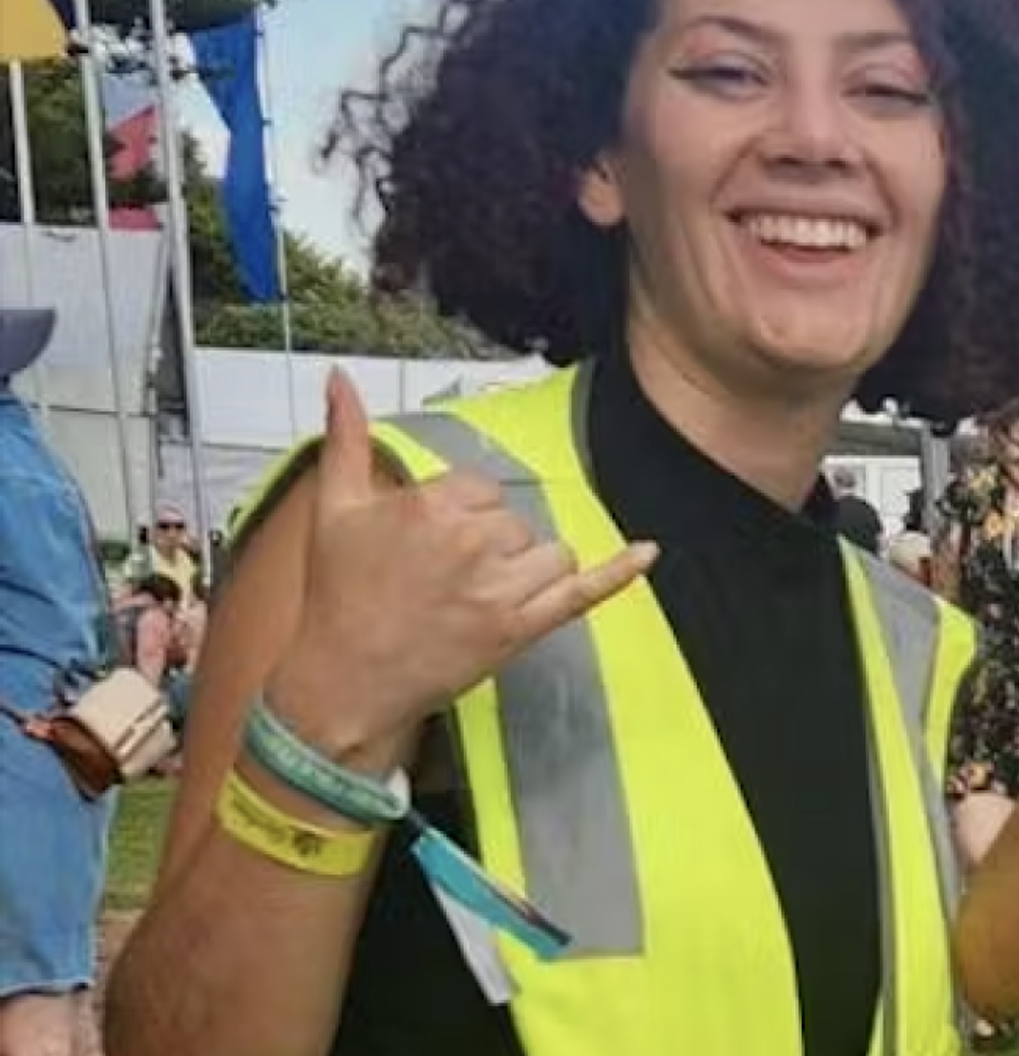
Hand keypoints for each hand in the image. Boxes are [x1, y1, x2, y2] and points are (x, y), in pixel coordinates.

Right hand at [282, 368, 655, 754]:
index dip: (461, 513)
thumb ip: (346, 437)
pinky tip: (647, 551)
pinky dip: (619, 573)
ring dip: (524, 567)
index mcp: (433, 507)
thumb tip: (340, 377)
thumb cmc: (338, 594)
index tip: (430, 544)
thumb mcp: (333, 507)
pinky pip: (583, 592)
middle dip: (488, 543)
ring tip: (475, 593)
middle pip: (515, 521)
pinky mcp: (521, 629)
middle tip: (441, 576)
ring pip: (548, 552)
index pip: (481, 488)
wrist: (343, 678)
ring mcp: (502, 589)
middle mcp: (473, 543)